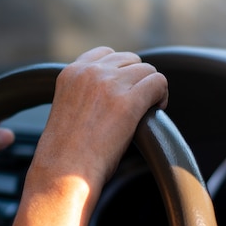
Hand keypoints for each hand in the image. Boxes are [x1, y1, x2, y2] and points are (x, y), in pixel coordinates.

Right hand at [31, 46, 167, 195]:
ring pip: (147, 70)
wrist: (64, 172)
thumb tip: (112, 95)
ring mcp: (109, 84)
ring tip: (146, 109)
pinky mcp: (128, 102)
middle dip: (135, 80)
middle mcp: (90, 72)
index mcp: (71, 73)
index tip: (122, 89)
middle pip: (130, 60)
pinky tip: (155, 111)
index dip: (120, 71)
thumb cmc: (65, 153)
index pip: (105, 53)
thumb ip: (86, 94)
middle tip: (135, 104)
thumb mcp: (68, 110)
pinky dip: (161, 96)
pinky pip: (158, 83)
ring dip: (150, 88)